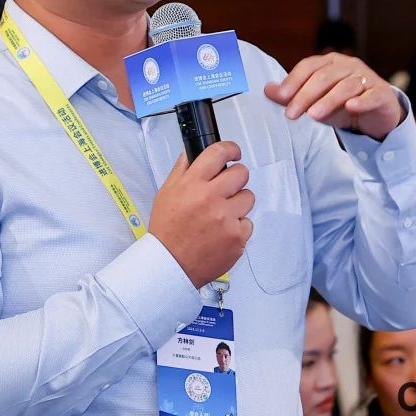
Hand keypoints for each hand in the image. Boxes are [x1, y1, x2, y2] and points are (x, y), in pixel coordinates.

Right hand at [149, 141, 254, 288]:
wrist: (170, 265)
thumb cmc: (167, 230)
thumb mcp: (166, 193)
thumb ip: (182, 169)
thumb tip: (194, 151)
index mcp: (192, 184)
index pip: (219, 153)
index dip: (231, 149)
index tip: (234, 153)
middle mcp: (211, 199)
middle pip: (241, 173)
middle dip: (236, 178)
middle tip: (227, 187)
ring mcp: (226, 219)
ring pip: (248, 197)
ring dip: (238, 203)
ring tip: (222, 214)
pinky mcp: (237, 238)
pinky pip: (248, 223)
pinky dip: (238, 227)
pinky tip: (222, 233)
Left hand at [264, 55, 404, 140]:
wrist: (377, 114)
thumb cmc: (343, 104)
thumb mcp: (315, 101)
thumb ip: (292, 96)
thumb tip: (267, 90)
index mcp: (330, 62)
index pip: (309, 66)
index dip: (294, 81)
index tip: (281, 98)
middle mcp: (348, 66)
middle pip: (324, 76)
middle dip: (305, 95)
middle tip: (291, 114)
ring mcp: (366, 78)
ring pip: (346, 86)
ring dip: (328, 100)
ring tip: (313, 116)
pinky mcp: (381, 94)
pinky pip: (371, 96)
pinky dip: (361, 101)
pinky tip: (351, 107)